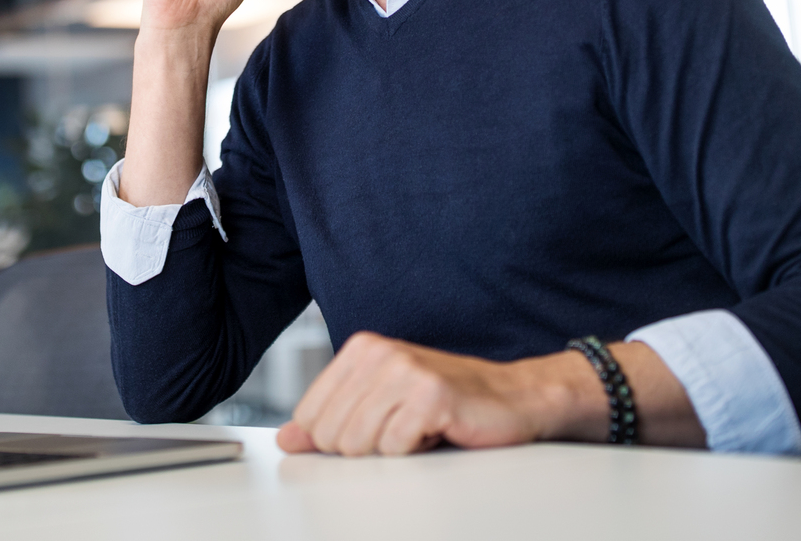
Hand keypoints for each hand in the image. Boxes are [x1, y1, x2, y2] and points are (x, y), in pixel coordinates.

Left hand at [276, 334, 704, 455]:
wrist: (513, 399)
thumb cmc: (446, 404)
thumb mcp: (380, 407)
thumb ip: (331, 421)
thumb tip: (287, 440)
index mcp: (360, 349)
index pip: (309, 416)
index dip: (336, 441)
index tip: (370, 432)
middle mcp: (378, 353)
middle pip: (331, 434)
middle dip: (365, 448)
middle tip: (401, 431)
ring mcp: (404, 370)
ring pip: (359, 443)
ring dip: (392, 450)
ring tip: (418, 430)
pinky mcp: (430, 394)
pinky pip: (395, 447)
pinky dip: (416, 451)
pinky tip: (437, 432)